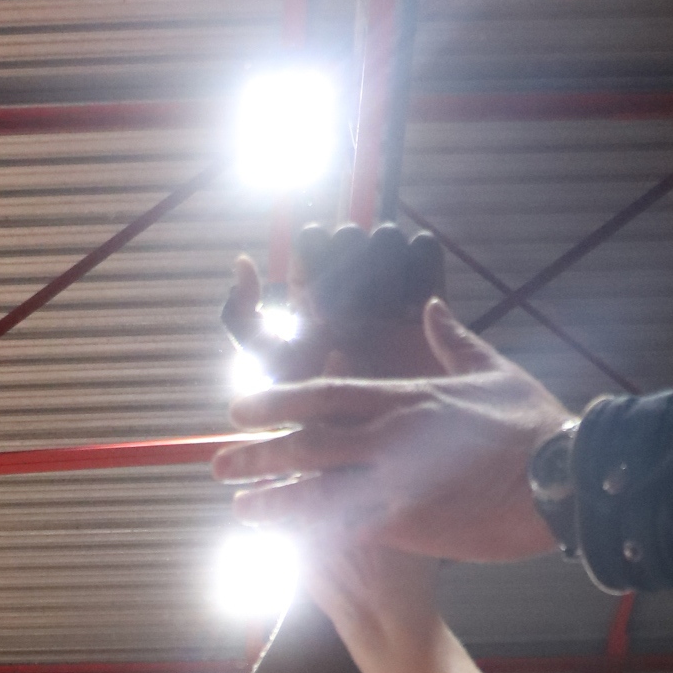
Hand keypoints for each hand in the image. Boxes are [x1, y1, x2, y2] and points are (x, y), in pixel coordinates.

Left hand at [215, 301, 570, 564]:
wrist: (564, 480)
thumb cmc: (536, 426)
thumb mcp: (494, 371)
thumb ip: (454, 341)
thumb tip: (431, 307)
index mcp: (406, 397)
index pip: (325, 394)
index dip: (278, 401)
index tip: (243, 407)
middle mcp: (390, 435)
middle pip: (306, 442)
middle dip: (258, 454)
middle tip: (218, 463)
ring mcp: (393, 480)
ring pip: (315, 490)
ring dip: (272, 501)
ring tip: (240, 510)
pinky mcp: (405, 522)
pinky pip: (344, 531)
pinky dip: (311, 539)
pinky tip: (284, 547)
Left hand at [222, 222, 447, 388]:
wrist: (382, 438)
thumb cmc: (319, 408)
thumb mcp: (273, 365)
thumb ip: (244, 319)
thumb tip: (243, 260)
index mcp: (314, 290)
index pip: (312, 239)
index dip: (315, 265)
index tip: (317, 314)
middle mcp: (350, 282)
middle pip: (350, 233)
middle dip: (350, 274)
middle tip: (349, 323)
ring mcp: (389, 284)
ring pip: (387, 235)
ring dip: (386, 273)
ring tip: (386, 318)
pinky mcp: (429, 294)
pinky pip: (425, 248)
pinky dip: (420, 272)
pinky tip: (412, 312)